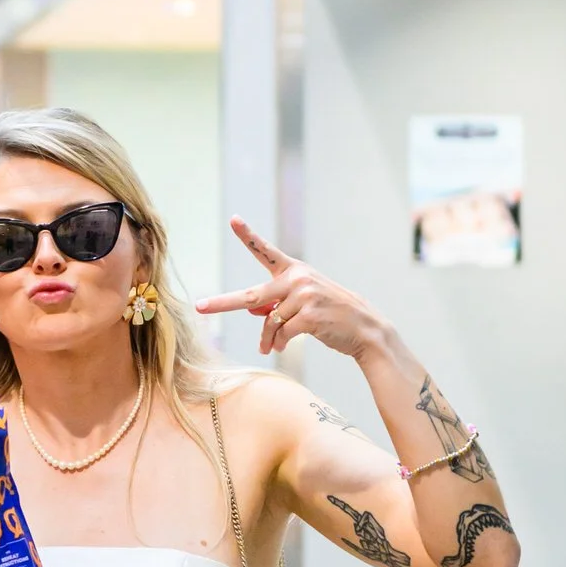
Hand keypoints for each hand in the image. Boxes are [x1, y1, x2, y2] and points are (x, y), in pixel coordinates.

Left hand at [196, 217, 385, 359]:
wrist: (365, 328)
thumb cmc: (330, 315)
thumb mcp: (303, 301)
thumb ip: (278, 302)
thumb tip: (254, 313)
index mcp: (294, 270)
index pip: (267, 250)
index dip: (248, 236)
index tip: (233, 219)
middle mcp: (297, 278)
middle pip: (251, 295)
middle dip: (222, 303)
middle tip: (200, 306)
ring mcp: (304, 296)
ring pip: (268, 323)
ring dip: (267, 338)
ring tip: (270, 346)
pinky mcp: (309, 315)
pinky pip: (281, 334)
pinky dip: (279, 344)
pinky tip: (283, 346)